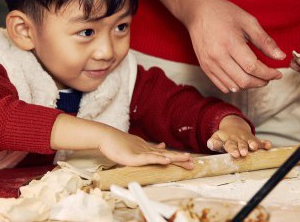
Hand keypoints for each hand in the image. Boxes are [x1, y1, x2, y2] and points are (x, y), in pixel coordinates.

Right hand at [50, 114, 193, 168]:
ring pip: (161, 156)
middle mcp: (147, 150)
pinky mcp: (135, 157)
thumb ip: (149, 148)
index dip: (177, 157)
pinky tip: (167, 160)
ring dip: (175, 158)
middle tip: (193, 163)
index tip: (189, 160)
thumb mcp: (135, 146)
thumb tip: (162, 146)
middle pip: (167, 155)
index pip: (165, 154)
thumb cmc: (117, 143)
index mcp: (147, 149)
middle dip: (180, 159)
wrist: (105, 137)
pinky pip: (149, 158)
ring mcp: (141, 152)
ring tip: (187, 159)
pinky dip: (159, 159)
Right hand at [186, 0, 284, 92]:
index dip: (269, 74)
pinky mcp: (204, 67)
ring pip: (233, 86)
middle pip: (243, 80)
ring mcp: (209, 63)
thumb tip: (280, 57)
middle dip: (261, 82)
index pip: (253, 67)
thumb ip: (265, 41)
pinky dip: (235, 86)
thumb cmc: (224, 13)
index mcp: (230, 43)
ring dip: (249, 85)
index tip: (277, 73)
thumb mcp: (248, 22)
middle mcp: (218, 56)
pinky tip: (242, 78)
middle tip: (269, 77)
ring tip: (257, 77)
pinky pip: (222, 85)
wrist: (198, 12)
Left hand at [207, 115, 271, 157]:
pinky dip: (265, 143)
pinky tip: (268, 146)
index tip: (235, 154)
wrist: (233, 126)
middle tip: (244, 153)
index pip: (230, 145)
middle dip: (243, 148)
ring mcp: (247, 139)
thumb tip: (211, 144)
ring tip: (254, 148)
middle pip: (241, 144)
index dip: (232, 150)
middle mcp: (239, 140)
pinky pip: (261, 141)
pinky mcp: (254, 139)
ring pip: (251, 142)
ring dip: (254, 144)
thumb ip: (213, 143)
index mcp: (229, 140)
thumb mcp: (216, 139)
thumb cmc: (224, 138)